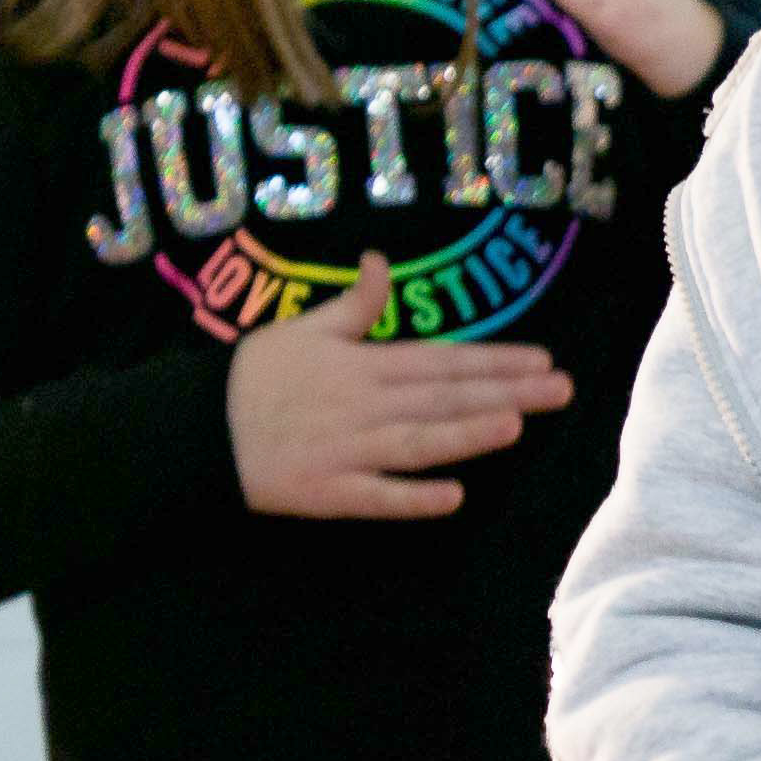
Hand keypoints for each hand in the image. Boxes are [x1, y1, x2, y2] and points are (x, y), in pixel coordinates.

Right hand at [226, 267, 570, 517]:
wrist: (199, 429)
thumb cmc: (253, 376)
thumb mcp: (301, 327)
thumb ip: (351, 303)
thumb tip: (381, 261)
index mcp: (361, 364)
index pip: (440, 359)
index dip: (493, 358)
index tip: (542, 358)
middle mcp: (363, 405)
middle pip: (443, 397)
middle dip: (505, 392)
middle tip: (561, 390)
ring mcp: (347, 451)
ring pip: (417, 442)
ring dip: (466, 434)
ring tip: (515, 426)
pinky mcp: (327, 493)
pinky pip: (374, 497)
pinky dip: (411, 498)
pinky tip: (452, 499)